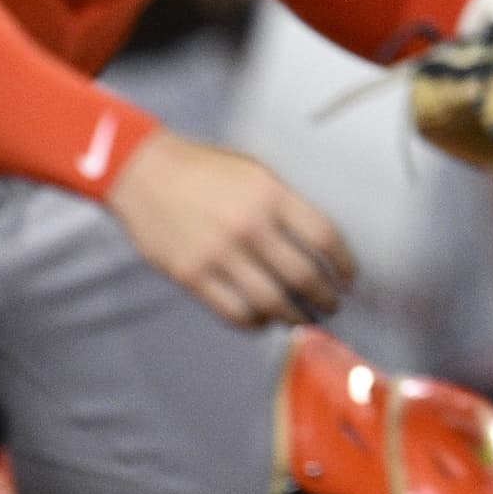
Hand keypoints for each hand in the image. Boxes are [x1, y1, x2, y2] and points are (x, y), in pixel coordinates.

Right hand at [105, 129, 353, 328]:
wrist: (142, 172)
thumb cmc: (204, 170)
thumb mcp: (254, 172)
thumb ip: (285, 206)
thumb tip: (319, 248)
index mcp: (270, 194)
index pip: (324, 237)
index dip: (345, 264)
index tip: (349, 279)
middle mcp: (248, 225)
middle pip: (304, 276)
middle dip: (326, 297)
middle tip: (331, 305)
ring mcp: (218, 253)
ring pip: (273, 302)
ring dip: (295, 316)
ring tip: (303, 318)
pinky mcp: (192, 275)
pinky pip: (235, 312)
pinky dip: (256, 323)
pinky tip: (264, 319)